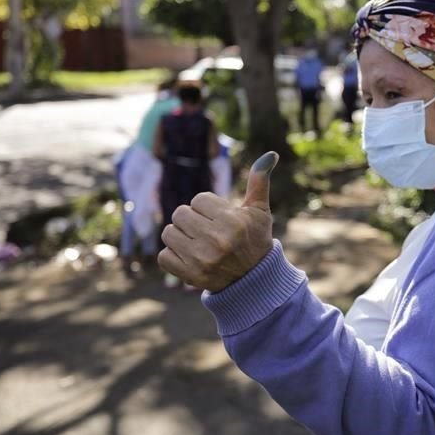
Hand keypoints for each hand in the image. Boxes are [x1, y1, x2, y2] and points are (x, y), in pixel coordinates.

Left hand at [158, 152, 278, 291]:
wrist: (254, 280)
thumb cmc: (255, 239)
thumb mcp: (260, 211)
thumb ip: (259, 181)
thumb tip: (270, 153)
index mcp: (233, 221)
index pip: (199, 200)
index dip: (208, 208)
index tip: (220, 220)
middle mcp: (217, 240)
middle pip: (180, 214)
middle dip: (192, 220)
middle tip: (207, 231)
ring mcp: (202, 259)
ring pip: (169, 233)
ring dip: (180, 237)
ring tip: (197, 243)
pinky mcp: (190, 275)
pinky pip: (164, 256)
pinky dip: (174, 256)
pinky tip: (190, 257)